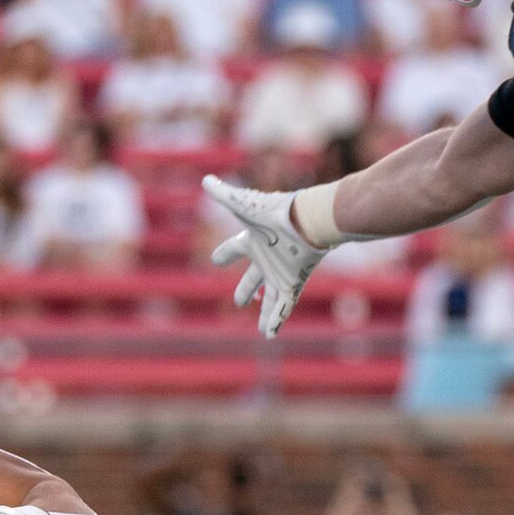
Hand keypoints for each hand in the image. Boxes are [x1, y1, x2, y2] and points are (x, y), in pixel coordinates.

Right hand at [204, 175, 324, 337]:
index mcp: (253, 241)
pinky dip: (276, 321)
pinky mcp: (292, 284)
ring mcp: (280, 273)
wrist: (307, 222)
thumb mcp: (242, 205)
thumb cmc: (274, 213)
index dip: (224, 255)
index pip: (233, 249)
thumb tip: (206, 179)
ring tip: (262, 330)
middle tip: (240, 302)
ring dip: (265, 314)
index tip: (216, 261)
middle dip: (245, 290)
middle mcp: (267, 259)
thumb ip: (224, 194)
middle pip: (253, 279)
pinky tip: (270, 335)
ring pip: (270, 298)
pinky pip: (282, 307)